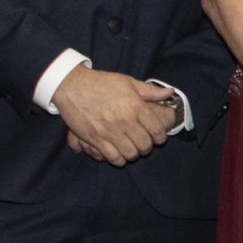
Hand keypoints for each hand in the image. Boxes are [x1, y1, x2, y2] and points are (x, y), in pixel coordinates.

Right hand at [56, 67, 175, 164]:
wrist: (73, 85)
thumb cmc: (101, 83)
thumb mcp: (128, 82)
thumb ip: (150, 91)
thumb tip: (170, 92)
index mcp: (135, 106)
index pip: (156, 130)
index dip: (160, 138)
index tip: (158, 138)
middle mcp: (125, 121)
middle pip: (144, 145)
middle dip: (147, 147)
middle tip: (144, 144)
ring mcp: (110, 131)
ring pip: (130, 154)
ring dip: (133, 154)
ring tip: (131, 150)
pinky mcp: (95, 139)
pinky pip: (113, 157)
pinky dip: (119, 160)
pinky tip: (119, 155)